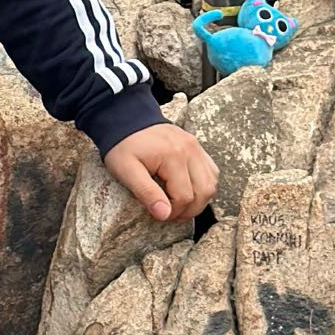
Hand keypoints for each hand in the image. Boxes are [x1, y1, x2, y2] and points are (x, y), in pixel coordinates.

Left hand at [103, 122, 218, 222]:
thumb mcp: (126, 171)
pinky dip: (203, 186)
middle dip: (188, 210)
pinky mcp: (197, 147)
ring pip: (211, 184)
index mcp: (173, 156)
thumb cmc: (123, 146)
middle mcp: (190, 149)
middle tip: (170, 213)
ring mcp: (196, 147)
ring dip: (199, 200)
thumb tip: (164, 214)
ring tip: (178, 204)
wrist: (126, 120)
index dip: (173, 212)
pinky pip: (211, 172)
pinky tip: (187, 190)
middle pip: (203, 192)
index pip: (184, 197)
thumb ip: (146, 193)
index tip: (159, 214)